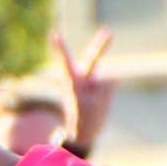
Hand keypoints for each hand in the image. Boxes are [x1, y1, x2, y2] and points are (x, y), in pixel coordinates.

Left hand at [49, 26, 115, 148]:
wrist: (82, 134)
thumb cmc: (84, 120)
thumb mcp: (96, 105)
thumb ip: (106, 87)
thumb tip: (112, 74)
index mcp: (72, 84)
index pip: (66, 63)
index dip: (60, 49)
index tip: (53, 34)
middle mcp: (80, 80)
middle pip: (91, 60)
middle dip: (100, 46)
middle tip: (108, 31)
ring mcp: (89, 83)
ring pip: (104, 81)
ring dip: (103, 93)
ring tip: (94, 105)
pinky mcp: (99, 87)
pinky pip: (109, 86)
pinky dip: (106, 95)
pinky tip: (99, 103)